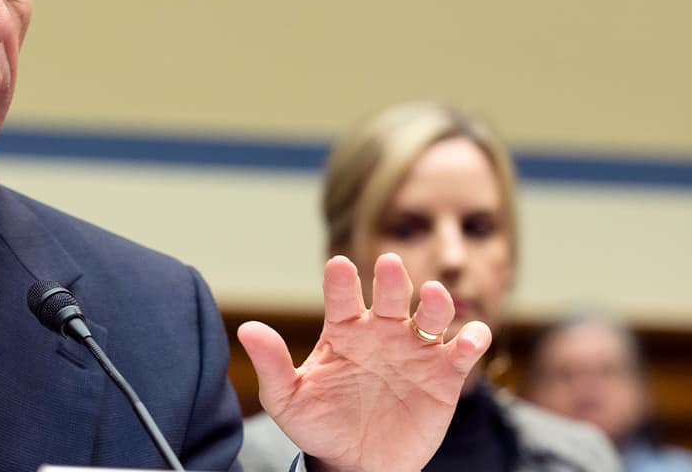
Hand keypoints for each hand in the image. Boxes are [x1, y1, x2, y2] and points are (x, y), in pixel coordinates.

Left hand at [238, 253, 491, 471]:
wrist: (357, 465)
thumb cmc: (319, 425)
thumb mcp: (287, 399)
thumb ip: (271, 365)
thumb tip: (247, 329)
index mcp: (344, 329)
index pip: (343, 296)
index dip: (342, 281)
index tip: (338, 266)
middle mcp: (382, 331)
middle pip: (391, 295)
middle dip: (391, 280)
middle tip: (388, 266)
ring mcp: (415, 350)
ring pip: (432, 313)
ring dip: (436, 302)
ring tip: (431, 296)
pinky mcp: (444, 375)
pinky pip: (462, 351)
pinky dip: (471, 340)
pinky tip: (468, 338)